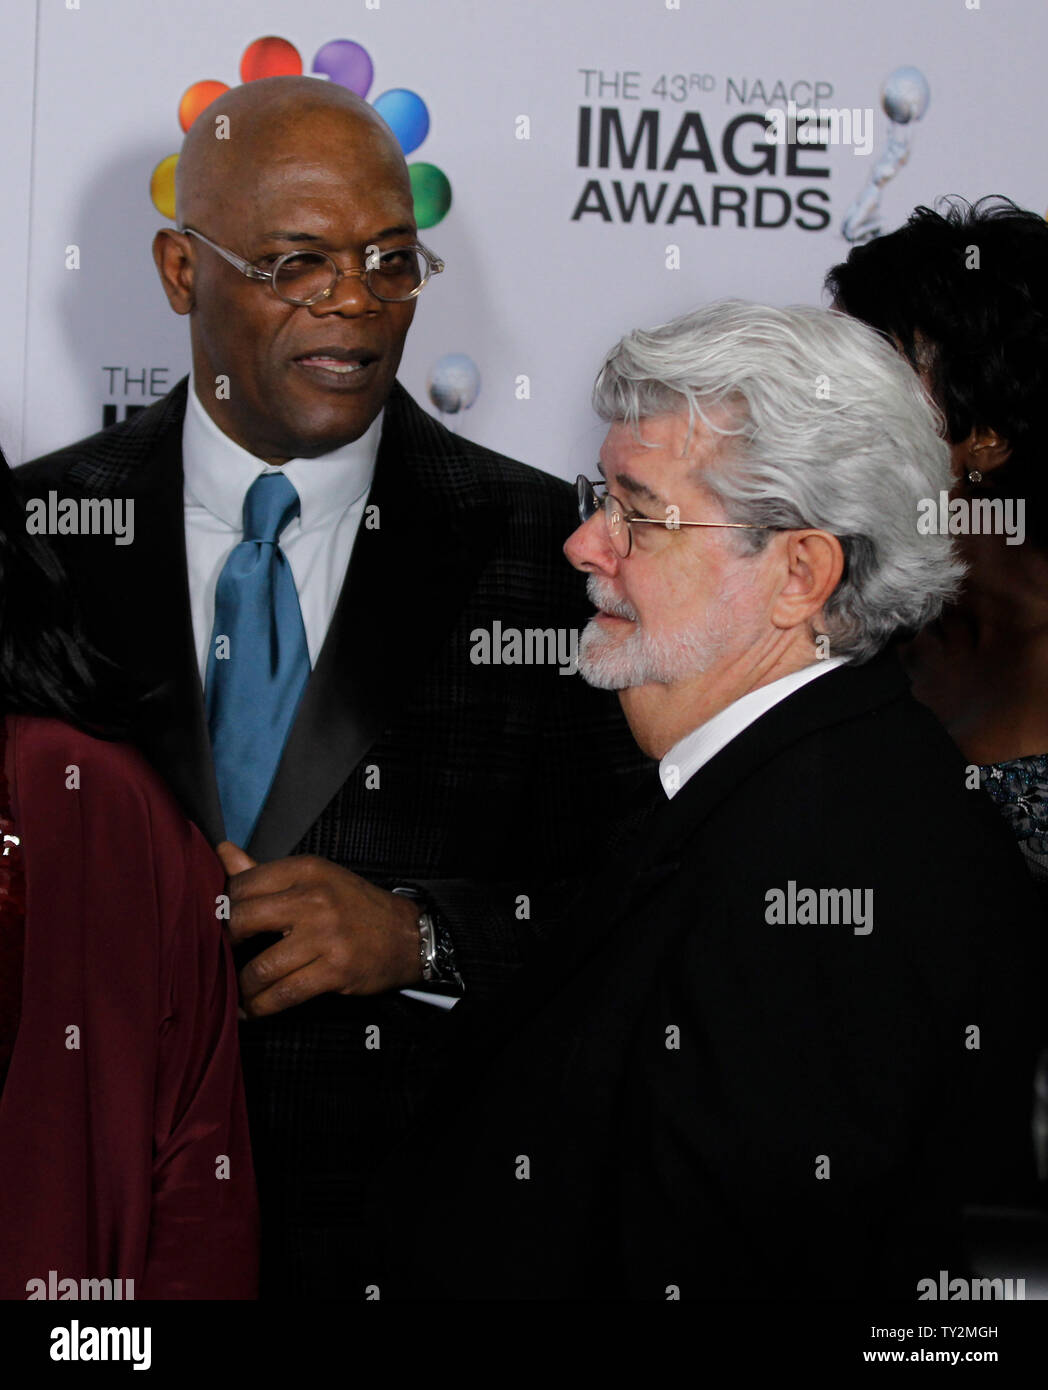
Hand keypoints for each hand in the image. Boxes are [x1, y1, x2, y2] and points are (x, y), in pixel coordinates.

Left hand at [216, 843, 423, 1018]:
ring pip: (260, 967)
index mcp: (306, 870)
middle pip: (243, 921)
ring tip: (237, 991)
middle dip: (225, 945)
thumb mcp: (314, 878)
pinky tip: (252, 1011)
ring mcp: (325, 936)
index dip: (222, 909)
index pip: (242, 885)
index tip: (219, 925)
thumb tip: (222, 850)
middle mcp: (314, 899)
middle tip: (223, 956)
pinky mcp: (334, 970)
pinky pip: (284, 994)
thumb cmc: (353, 906)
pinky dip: (260, 1007)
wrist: (406, 934)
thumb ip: (264, 871)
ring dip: (241, 986)